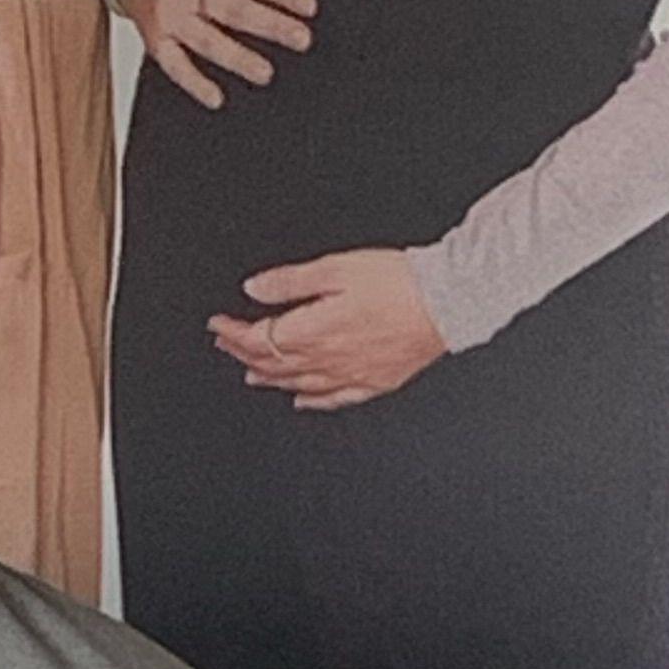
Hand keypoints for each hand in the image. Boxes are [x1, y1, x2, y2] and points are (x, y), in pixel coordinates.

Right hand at [115, 0, 315, 107]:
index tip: (307, 6)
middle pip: (233, 10)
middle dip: (270, 26)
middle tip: (301, 39)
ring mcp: (168, 16)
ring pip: (207, 41)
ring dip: (238, 59)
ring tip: (265, 72)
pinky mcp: (154, 37)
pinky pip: (173, 65)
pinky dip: (193, 83)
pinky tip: (215, 97)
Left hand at [210, 248, 445, 410]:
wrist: (450, 300)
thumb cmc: (401, 282)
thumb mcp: (337, 268)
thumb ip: (291, 282)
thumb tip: (255, 288)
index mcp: (315, 331)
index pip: (259, 339)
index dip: (233, 333)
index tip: (218, 325)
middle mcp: (328, 360)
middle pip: (273, 364)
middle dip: (244, 353)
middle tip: (228, 344)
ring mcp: (350, 376)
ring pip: (297, 385)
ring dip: (270, 378)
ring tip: (252, 372)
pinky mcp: (374, 382)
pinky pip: (333, 400)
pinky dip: (311, 401)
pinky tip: (302, 399)